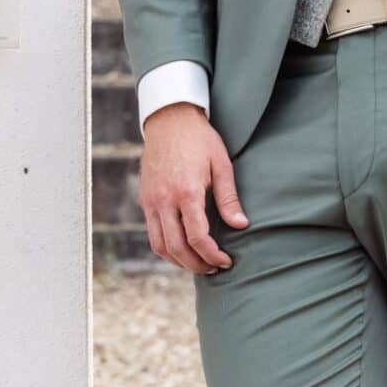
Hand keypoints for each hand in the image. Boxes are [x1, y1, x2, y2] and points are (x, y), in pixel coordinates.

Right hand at [138, 104, 245, 274]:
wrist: (169, 118)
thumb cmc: (199, 139)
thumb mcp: (221, 164)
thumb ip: (229, 198)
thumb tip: (241, 225)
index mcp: (186, 191)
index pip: (197, 237)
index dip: (213, 255)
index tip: (226, 261)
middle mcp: (164, 199)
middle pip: (177, 248)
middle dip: (197, 265)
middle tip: (214, 268)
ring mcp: (151, 200)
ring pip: (160, 246)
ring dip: (179, 261)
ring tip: (198, 263)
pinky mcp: (145, 199)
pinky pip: (152, 233)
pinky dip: (166, 248)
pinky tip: (182, 248)